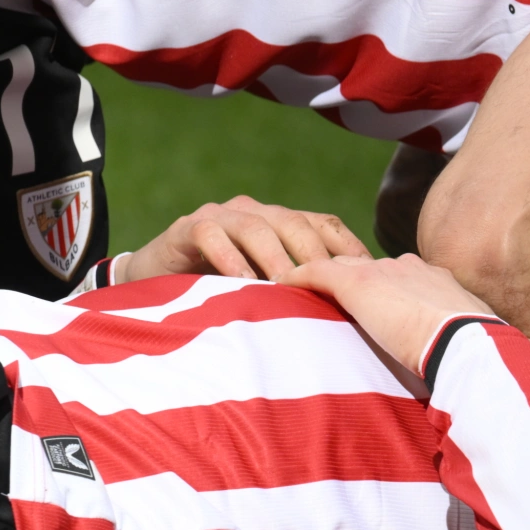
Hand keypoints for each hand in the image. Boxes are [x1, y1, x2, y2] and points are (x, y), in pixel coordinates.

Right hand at [118, 196, 370, 282]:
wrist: (158, 281)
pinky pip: (213, 236)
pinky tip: (242, 283)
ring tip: (287, 284)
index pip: (325, 224)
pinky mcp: (190, 226)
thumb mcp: (266, 288)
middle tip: (331, 283)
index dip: (349, 245)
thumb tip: (353, 316)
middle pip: (295, 223)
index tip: (371, 272)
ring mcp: (223, 216)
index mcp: (282, 223)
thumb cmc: (223, 289)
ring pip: (257, 227)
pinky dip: (230, 259)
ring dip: (275, 256)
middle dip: (315, 253)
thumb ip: (300, 290)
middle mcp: (257, 212)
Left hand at [275, 254, 494, 374]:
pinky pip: (318, 272)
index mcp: (438, 283)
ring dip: (327, 280)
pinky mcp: (360, 282)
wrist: (467, 344)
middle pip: (371, 268)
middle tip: (334, 298)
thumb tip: (450, 376)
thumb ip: (450, 350)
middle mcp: (411, 268)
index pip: (402, 280)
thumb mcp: (463, 348)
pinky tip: (281, 284)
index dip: (386, 291)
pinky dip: (299, 277)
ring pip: (345, 267)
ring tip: (304, 293)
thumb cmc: (474, 357)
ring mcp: (385, 272)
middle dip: (355, 281)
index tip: (375, 306)